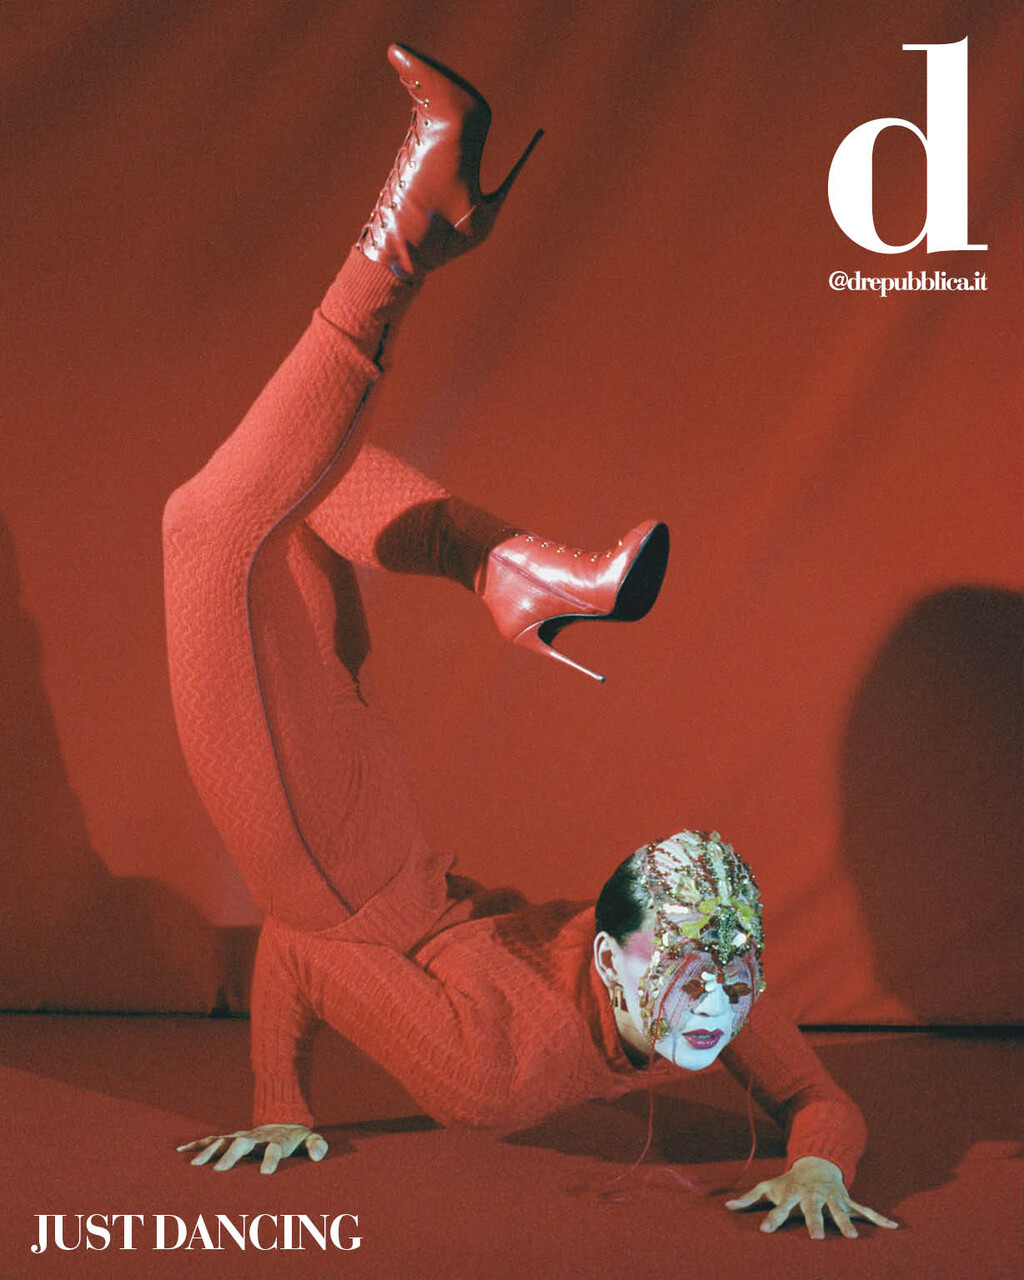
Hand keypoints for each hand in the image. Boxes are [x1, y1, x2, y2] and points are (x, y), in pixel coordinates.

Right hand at [177, 1124, 327, 1174]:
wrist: (282, 1119)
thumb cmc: (297, 1138)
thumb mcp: (311, 1140)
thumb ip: (317, 1146)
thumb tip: (318, 1155)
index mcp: (277, 1140)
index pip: (275, 1149)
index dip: (271, 1159)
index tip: (265, 1173)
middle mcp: (256, 1137)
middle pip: (243, 1144)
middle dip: (231, 1156)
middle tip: (219, 1170)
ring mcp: (242, 1136)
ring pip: (223, 1141)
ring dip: (209, 1151)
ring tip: (194, 1165)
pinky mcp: (231, 1137)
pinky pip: (212, 1139)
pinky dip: (197, 1144)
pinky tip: (181, 1151)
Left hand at [725, 1156, 898, 1238]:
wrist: (816, 1162)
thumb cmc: (790, 1181)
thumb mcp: (769, 1186)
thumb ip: (750, 1198)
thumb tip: (726, 1206)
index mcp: (793, 1194)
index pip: (779, 1208)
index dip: (772, 1219)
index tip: (764, 1231)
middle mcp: (813, 1196)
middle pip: (813, 1210)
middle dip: (815, 1222)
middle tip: (816, 1238)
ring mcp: (832, 1197)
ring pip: (840, 1211)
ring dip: (846, 1223)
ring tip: (853, 1238)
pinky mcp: (848, 1200)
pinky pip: (866, 1210)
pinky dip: (880, 1218)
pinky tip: (894, 1228)